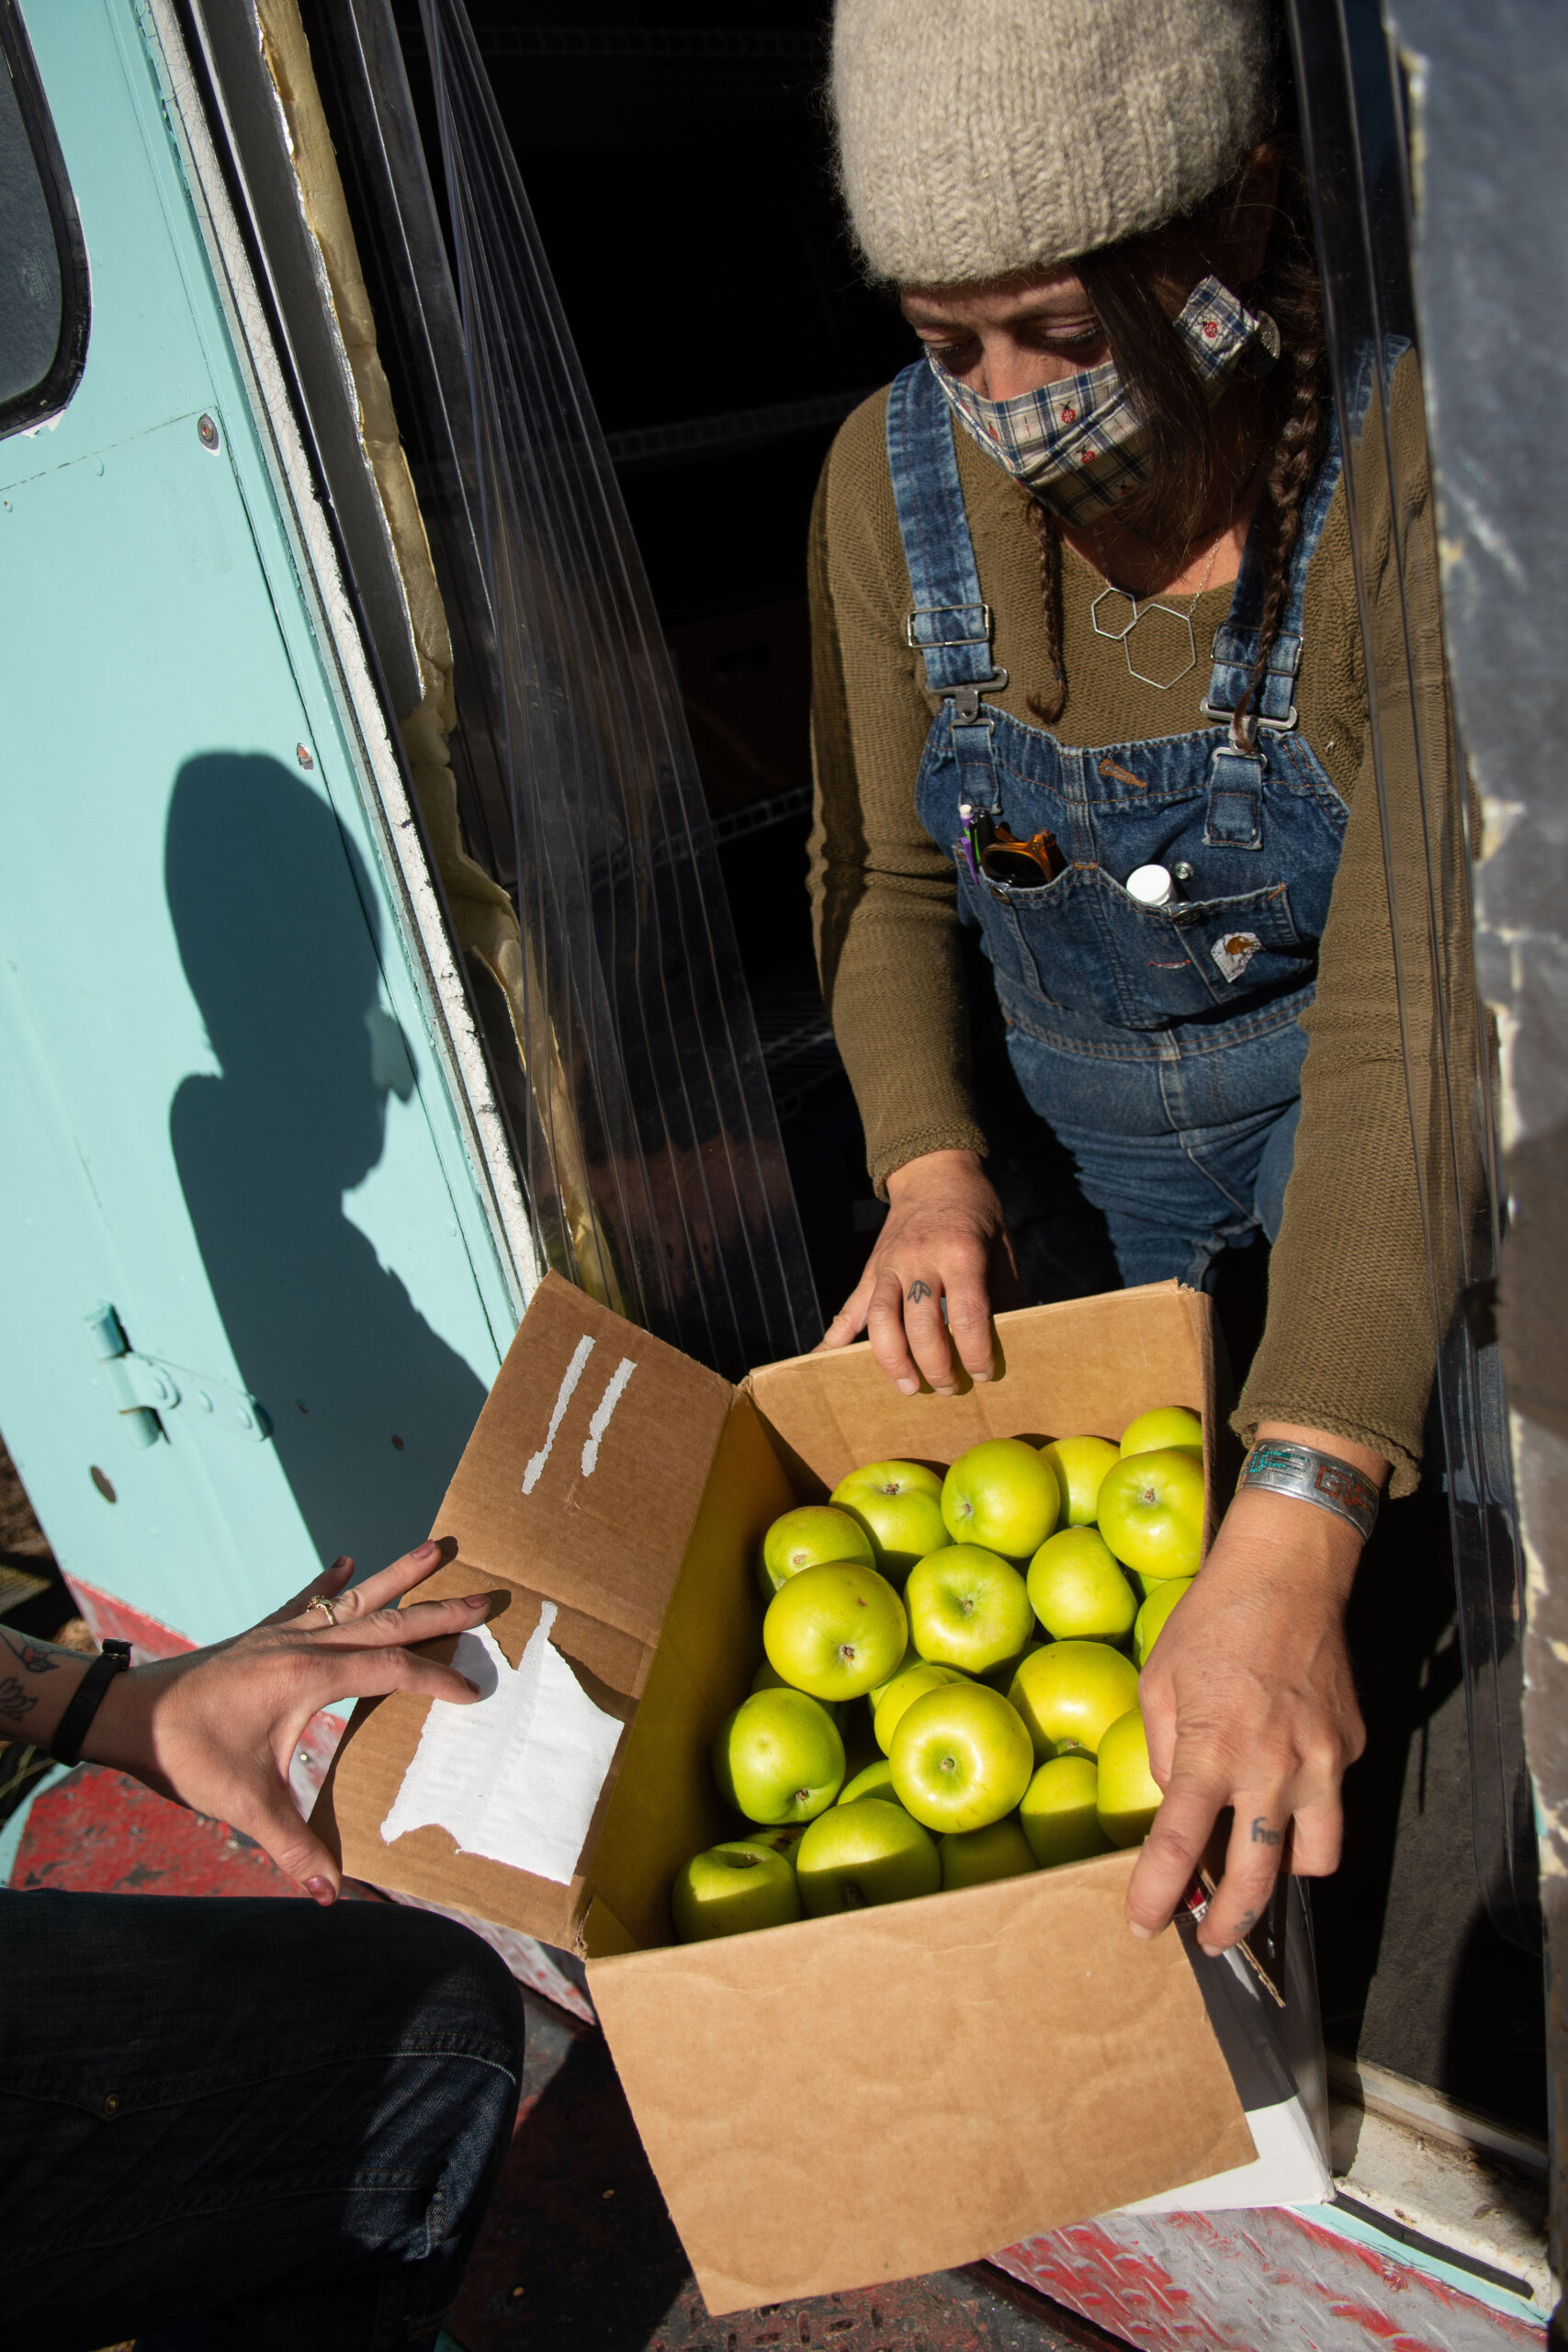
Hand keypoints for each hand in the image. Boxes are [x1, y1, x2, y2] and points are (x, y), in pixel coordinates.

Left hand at [84, 1541, 487, 1905]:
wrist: (126, 1715)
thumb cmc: (184, 1755)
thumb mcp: (243, 1803)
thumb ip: (292, 1845)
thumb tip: (331, 1893)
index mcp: (307, 1678)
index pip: (390, 1672)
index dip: (436, 1683)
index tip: (473, 1693)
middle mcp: (301, 1645)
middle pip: (385, 1622)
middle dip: (439, 1612)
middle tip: (485, 1598)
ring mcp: (280, 1634)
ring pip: (353, 1600)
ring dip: (397, 1576)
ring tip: (438, 1546)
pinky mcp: (260, 1636)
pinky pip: (306, 1601)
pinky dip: (330, 1582)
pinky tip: (346, 1560)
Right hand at [818, 1149, 1014, 1394]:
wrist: (933, 1171)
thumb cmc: (976, 1213)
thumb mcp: (1001, 1247)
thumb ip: (1002, 1293)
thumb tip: (1005, 1344)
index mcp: (960, 1253)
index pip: (966, 1314)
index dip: (976, 1352)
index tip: (984, 1372)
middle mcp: (920, 1259)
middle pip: (921, 1325)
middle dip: (936, 1365)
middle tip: (949, 1388)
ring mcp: (889, 1265)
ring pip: (881, 1320)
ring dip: (892, 1360)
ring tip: (907, 1386)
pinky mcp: (870, 1271)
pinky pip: (850, 1308)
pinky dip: (834, 1338)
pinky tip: (824, 1363)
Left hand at [1125, 1431, 1377, 1952]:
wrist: (1289, 1573)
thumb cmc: (1211, 1622)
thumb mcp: (1160, 1683)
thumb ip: (1165, 1752)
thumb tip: (1176, 1802)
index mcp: (1212, 1753)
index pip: (1180, 1848)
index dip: (1156, 1897)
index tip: (1143, 1925)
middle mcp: (1273, 1770)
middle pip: (1259, 1882)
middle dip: (1233, 1924)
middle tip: (1214, 1939)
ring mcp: (1323, 1764)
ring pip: (1315, 1859)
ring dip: (1284, 1873)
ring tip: (1258, 1865)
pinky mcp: (1352, 1749)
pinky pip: (1331, 1802)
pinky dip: (1306, 1806)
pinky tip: (1284, 1776)